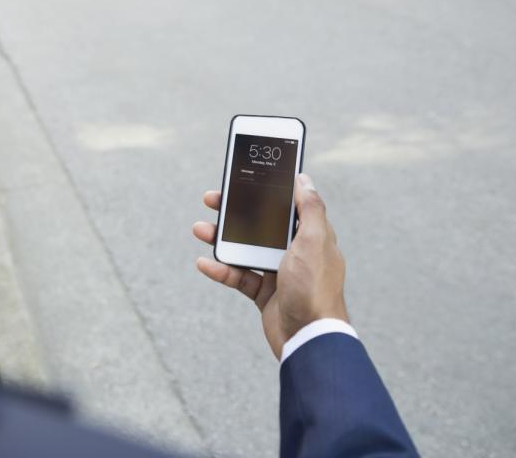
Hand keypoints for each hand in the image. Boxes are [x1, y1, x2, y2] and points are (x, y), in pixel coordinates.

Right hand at [192, 173, 347, 359]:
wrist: (309, 337)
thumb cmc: (315, 288)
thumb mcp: (315, 240)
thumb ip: (310, 208)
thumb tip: (303, 179)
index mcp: (311, 235)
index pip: (286, 206)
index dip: (266, 191)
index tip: (245, 178)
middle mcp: (296, 251)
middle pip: (260, 224)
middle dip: (235, 212)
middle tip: (212, 200)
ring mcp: (279, 273)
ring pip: (245, 249)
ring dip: (222, 239)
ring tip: (199, 230)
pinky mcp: (265, 294)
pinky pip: (239, 276)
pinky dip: (221, 269)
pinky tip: (204, 263)